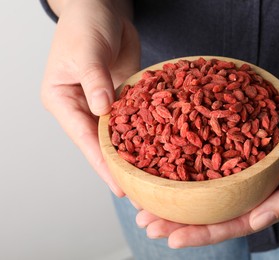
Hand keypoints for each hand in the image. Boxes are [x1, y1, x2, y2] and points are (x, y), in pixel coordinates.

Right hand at [41, 0, 139, 195]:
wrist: (101, 8)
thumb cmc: (85, 24)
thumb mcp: (86, 51)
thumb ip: (95, 80)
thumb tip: (103, 109)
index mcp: (63, 100)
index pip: (84, 137)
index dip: (102, 163)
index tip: (119, 186)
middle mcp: (82, 106)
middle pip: (101, 143)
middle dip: (119, 166)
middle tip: (139, 192)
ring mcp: (103, 102)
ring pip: (119, 133)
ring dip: (134, 152)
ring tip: (151, 176)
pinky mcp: (122, 96)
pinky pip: (134, 117)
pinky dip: (145, 130)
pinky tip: (159, 146)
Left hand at [135, 68, 278, 247]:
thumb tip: (257, 223)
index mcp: (264, 197)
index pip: (230, 223)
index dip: (201, 234)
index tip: (171, 240)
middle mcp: (244, 183)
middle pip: (205, 207)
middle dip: (174, 218)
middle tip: (143, 222)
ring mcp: (233, 162)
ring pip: (197, 182)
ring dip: (169, 190)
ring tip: (138, 194)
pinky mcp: (225, 139)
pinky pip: (199, 150)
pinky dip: (177, 156)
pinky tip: (155, 155)